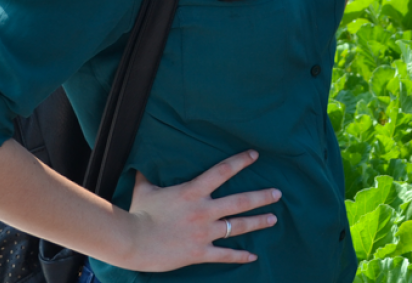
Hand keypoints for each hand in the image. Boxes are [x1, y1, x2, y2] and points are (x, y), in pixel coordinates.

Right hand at [117, 150, 280, 271]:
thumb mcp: (144, 189)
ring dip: (258, 222)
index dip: (240, 161)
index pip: (223, 171)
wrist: (133, 241)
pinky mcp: (200, 252)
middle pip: (240, 201)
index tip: (255, 155)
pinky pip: (225, 255)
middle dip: (262, 196)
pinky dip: (240, 256)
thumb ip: (148, 175)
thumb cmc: (138, 213)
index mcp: (193, 191)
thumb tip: (141, 161)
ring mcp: (204, 232)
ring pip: (238, 226)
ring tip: (274, 218)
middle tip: (278, 193)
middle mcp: (204, 210)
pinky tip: (253, 256)